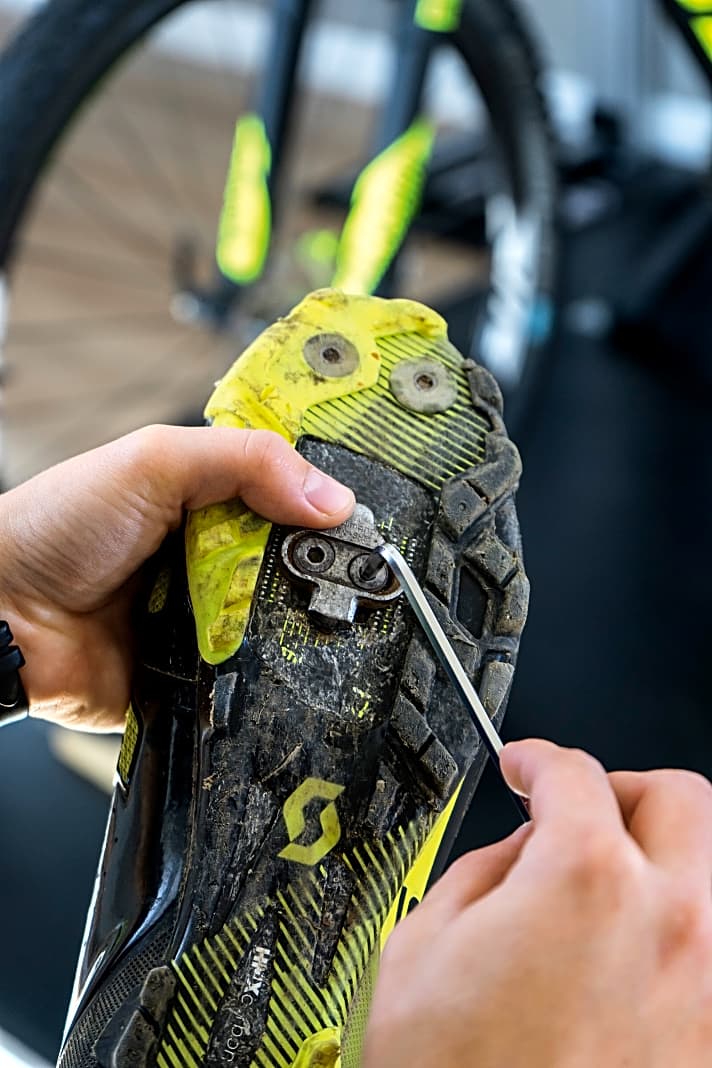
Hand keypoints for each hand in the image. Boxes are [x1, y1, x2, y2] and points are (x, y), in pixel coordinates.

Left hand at [0, 425, 353, 729]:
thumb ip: (245, 461)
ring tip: (303, 613)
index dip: (329, 506)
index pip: (292, 498)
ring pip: (283, 627)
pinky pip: (252, 681)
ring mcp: (209, 620)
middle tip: (346, 570)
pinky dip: (267, 675)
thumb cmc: (56, 527)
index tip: (369, 516)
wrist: (1, 616)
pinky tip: (277, 661)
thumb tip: (332, 498)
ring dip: (296, 624)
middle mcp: (216, 560)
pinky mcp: (198, 677)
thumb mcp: (154, 461)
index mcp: (211, 503)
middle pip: (299, 566)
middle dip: (323, 570)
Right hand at [364, 739, 711, 1067]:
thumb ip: (481, 872)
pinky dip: (677, 933)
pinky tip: (628, 957)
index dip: (539, 759)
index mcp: (585, 880)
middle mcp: (671, 922)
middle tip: (577, 811)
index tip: (527, 766)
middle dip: (621, 789)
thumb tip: (518, 852)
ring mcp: (711, 986)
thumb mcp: (419, 950)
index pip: (573, 774)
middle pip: (677, 798)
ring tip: (608, 883)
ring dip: (663, 857)